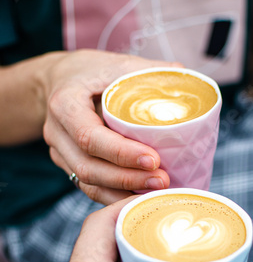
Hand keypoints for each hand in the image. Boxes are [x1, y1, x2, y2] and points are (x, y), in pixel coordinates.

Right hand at [43, 50, 178, 204]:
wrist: (59, 80)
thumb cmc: (91, 72)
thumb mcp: (117, 64)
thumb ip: (150, 72)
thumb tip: (187, 79)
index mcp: (65, 104)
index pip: (89, 136)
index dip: (121, 152)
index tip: (154, 159)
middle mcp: (57, 133)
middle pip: (88, 167)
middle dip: (127, 179)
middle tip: (162, 180)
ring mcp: (60, 152)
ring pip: (87, 182)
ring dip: (123, 192)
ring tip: (156, 192)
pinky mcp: (68, 165)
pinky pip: (90, 187)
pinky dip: (115, 196)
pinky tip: (139, 198)